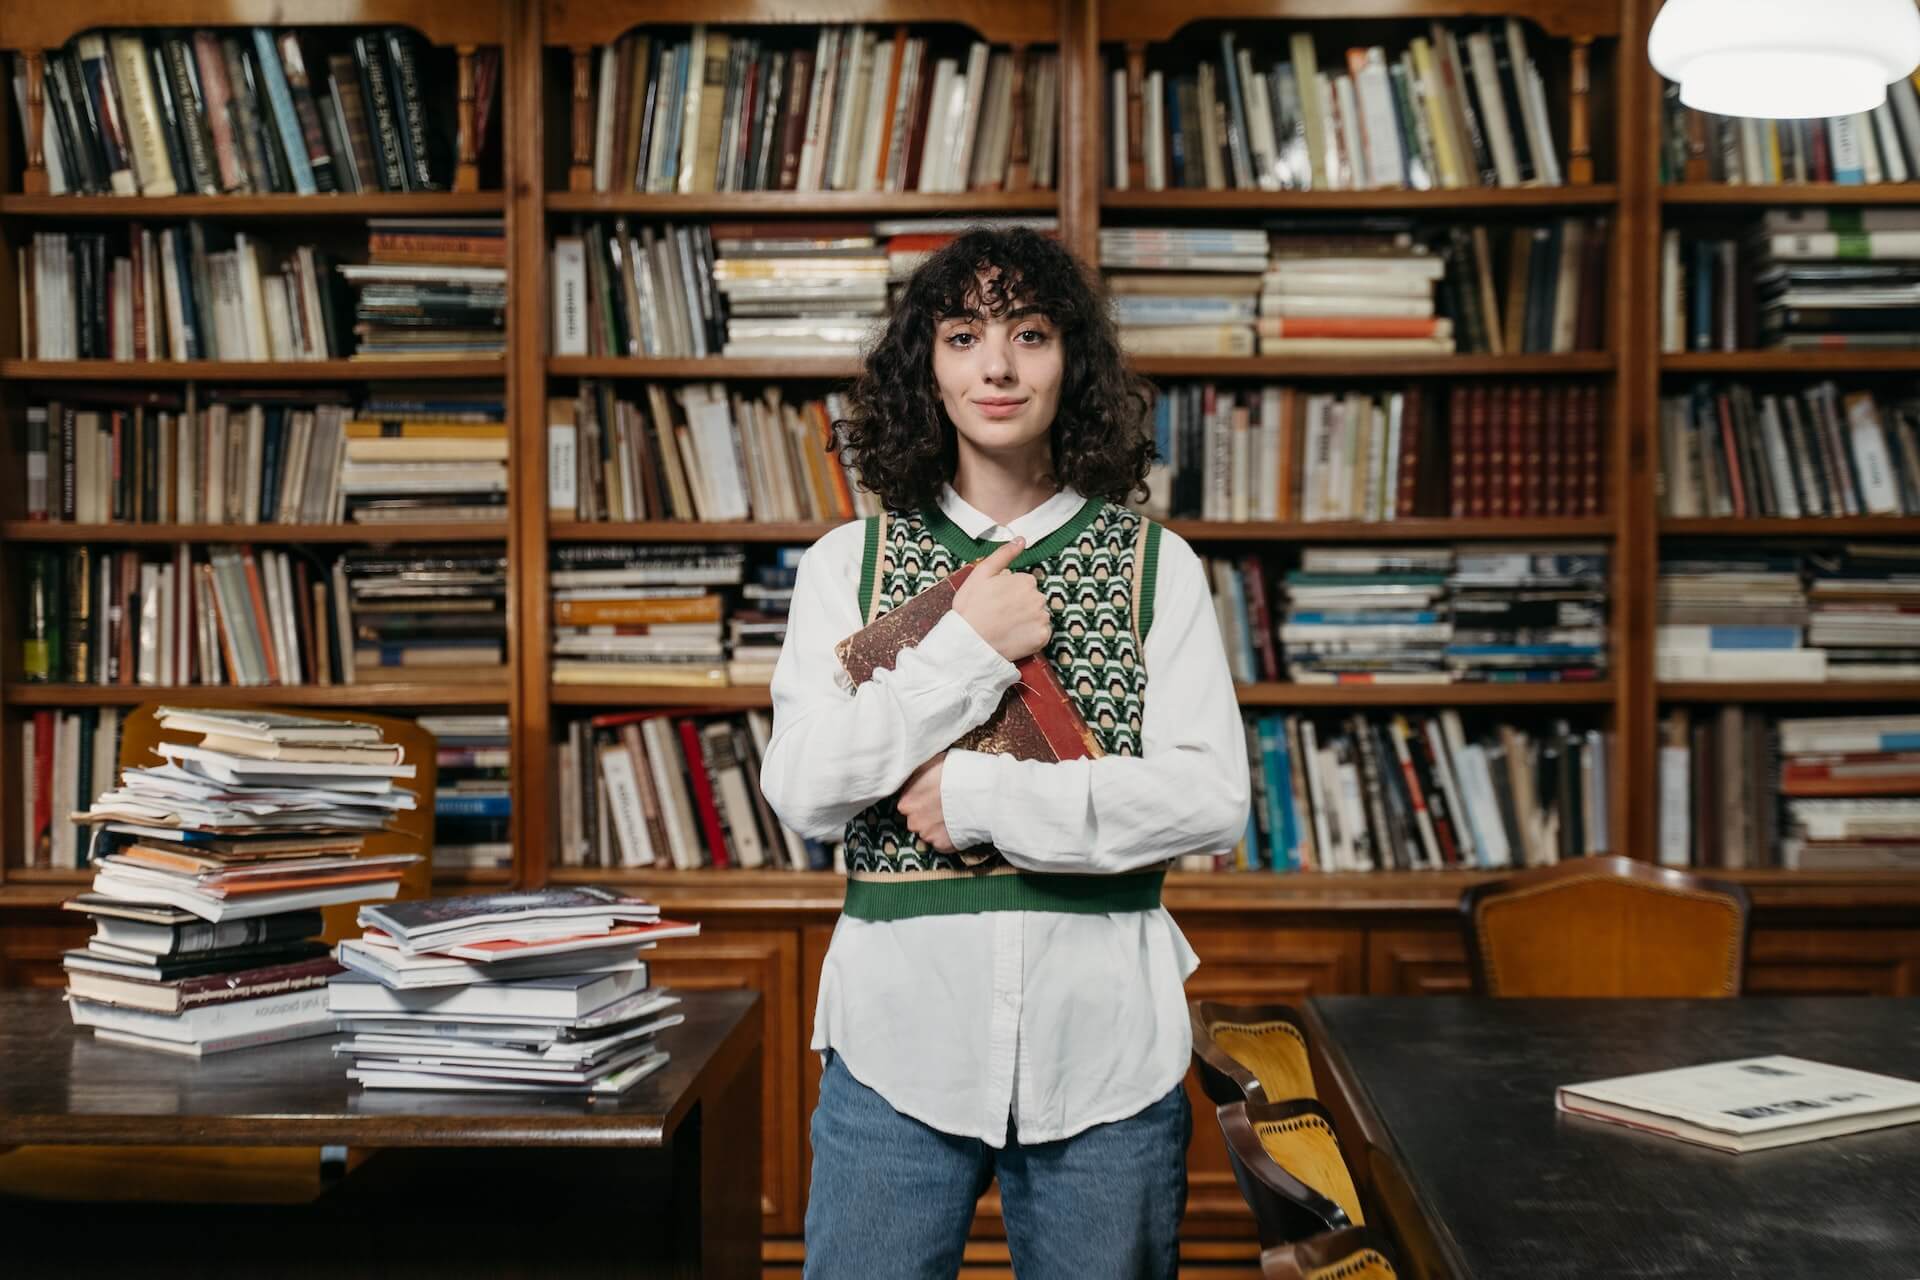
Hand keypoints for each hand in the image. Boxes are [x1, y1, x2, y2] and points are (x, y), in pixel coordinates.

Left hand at [897, 753, 954, 852]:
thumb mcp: (932, 764)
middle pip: (917, 820)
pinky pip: (942, 842)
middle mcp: (913, 821)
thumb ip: (919, 776)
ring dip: (939, 826)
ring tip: (956, 814)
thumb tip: (914, 775)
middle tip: (945, 806)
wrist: (983, 793)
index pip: (907, 803)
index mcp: (908, 801)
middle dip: (928, 815)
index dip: (921, 799)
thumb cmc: (960, 774)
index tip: (932, 796)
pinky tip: (960, 825)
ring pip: (929, 832)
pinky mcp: (943, 845)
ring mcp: (928, 835)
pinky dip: (949, 836)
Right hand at [952, 536, 1051, 662]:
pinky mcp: (1043, 638)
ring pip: (1038, 616)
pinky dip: (1031, 636)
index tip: (997, 602)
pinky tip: (1015, 637)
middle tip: (1000, 615)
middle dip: (1021, 606)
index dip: (1009, 593)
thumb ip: (1004, 554)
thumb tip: (1021, 539)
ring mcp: (1042, 619)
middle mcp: (1039, 598)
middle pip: (1033, 600)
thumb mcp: (981, 573)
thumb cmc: (971, 607)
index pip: (1025, 585)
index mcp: (1026, 581)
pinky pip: (1041, 634)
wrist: (969, 641)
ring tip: (1007, 628)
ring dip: (1027, 621)